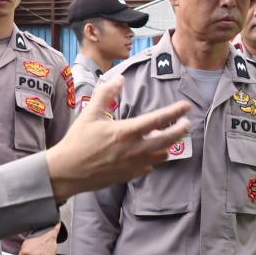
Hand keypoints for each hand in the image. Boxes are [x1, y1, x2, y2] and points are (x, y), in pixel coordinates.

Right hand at [45, 76, 190, 201]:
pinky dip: (153, 159)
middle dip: (180, 130)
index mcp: (126, 132)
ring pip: (161, 155)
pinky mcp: (130, 175)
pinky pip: (149, 167)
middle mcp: (134, 149)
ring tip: (167, 137)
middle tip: (187, 123)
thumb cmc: (77, 141)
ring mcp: (134, 165)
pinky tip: (149, 153)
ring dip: (167, 145)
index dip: (175, 112)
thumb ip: (106, 94)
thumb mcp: (90, 114)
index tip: (186, 107)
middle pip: (167, 140)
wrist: (67, 171)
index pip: (158, 120)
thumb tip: (120, 79)